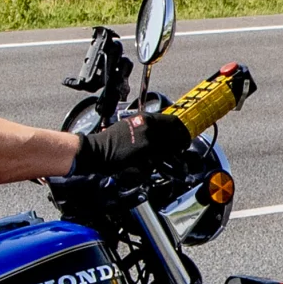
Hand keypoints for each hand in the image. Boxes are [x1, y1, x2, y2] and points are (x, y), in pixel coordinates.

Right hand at [69, 111, 191, 180]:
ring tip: (169, 156)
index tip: (184, 134)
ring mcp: (149, 147)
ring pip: (171, 151)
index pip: (174, 122)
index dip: (182, 129)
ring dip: (172, 155)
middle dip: (182, 143)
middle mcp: (151, 131)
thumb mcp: (131, 123)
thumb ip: (148, 124)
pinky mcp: (146, 161)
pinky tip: (153, 163)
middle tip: (182, 147)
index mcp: (147, 119)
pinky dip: (159, 164)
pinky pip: (159, 163)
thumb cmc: (112, 138)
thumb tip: (163, 128)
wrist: (98, 151)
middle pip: (177, 137)